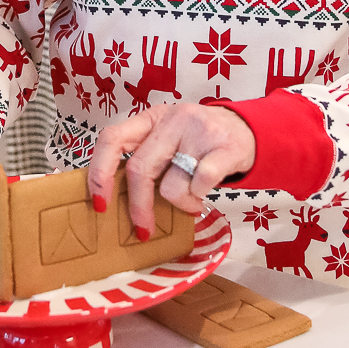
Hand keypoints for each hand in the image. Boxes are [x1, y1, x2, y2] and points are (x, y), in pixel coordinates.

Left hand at [87, 103, 254, 238]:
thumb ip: (144, 157)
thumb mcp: (168, 139)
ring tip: (190, 202)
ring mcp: (200, 131)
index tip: (101, 204)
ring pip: (171, 186)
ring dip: (178, 204)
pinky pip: (200, 186)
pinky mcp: (226, 148)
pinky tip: (202, 197)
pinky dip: (197, 200)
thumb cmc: (198, 141)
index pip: (113, 139)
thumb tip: (113, 200)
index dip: (100, 173)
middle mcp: (173, 119)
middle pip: (140, 169)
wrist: (248, 130)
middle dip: (139, 207)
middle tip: (144, 229)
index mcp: (151, 118)